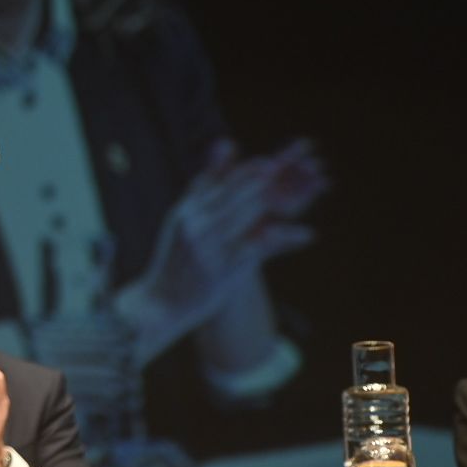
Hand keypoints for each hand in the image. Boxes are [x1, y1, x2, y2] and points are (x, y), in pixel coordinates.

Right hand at [122, 137, 324, 357]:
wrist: (159, 304)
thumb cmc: (173, 267)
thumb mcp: (179, 228)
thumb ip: (198, 203)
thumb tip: (212, 181)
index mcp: (185, 212)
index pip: (212, 182)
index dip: (240, 170)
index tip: (263, 162)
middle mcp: (195, 224)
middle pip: (230, 194)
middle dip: (256, 180)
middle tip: (279, 168)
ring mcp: (208, 245)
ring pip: (244, 215)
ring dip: (269, 203)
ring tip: (294, 194)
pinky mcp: (223, 268)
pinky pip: (259, 247)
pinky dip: (284, 238)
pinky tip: (306, 234)